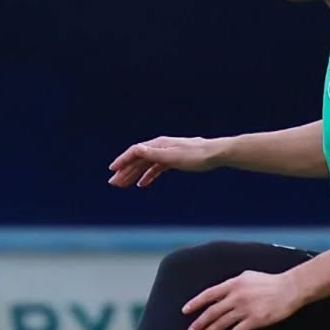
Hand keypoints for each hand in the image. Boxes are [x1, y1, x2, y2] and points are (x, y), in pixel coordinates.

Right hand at [110, 136, 224, 190]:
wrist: (216, 153)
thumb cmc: (196, 155)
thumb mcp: (173, 156)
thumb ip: (154, 154)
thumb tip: (136, 149)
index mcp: (158, 145)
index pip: (135, 152)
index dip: (122, 161)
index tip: (112, 171)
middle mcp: (160, 147)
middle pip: (138, 159)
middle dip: (125, 171)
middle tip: (114, 183)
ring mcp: (167, 153)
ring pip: (145, 164)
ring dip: (134, 174)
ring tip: (123, 185)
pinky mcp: (173, 160)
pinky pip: (155, 168)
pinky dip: (147, 175)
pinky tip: (142, 184)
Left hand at [183, 270, 304, 329]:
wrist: (290, 288)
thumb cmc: (269, 282)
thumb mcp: (247, 276)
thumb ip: (232, 284)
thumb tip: (219, 292)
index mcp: (233, 284)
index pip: (208, 294)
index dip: (195, 303)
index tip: (185, 310)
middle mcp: (236, 296)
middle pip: (212, 312)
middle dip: (198, 323)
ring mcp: (245, 309)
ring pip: (221, 323)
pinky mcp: (255, 320)